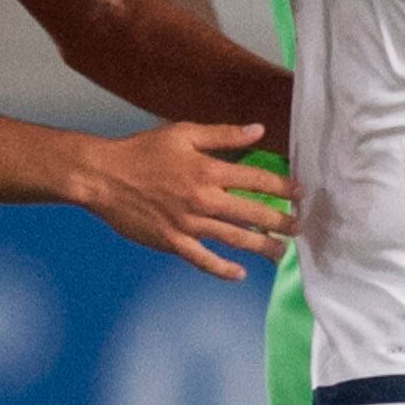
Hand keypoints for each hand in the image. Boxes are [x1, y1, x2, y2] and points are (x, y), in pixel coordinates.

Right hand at [70, 120, 291, 279]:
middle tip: (300, 228)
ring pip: (235, 240)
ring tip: (280, 253)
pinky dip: (223, 269)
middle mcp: (204, 200)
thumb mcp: (183, 133)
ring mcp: (189, 224)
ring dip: (262, 247)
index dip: (283, 186)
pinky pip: (204, 259)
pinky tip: (240, 274)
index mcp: (209, 171)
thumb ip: (223, 134)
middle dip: (281, 222)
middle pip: (254, 214)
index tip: (301, 193)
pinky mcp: (173, 242)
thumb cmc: (142, 151)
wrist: (103, 176)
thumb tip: (258, 130)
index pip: (257, 179)